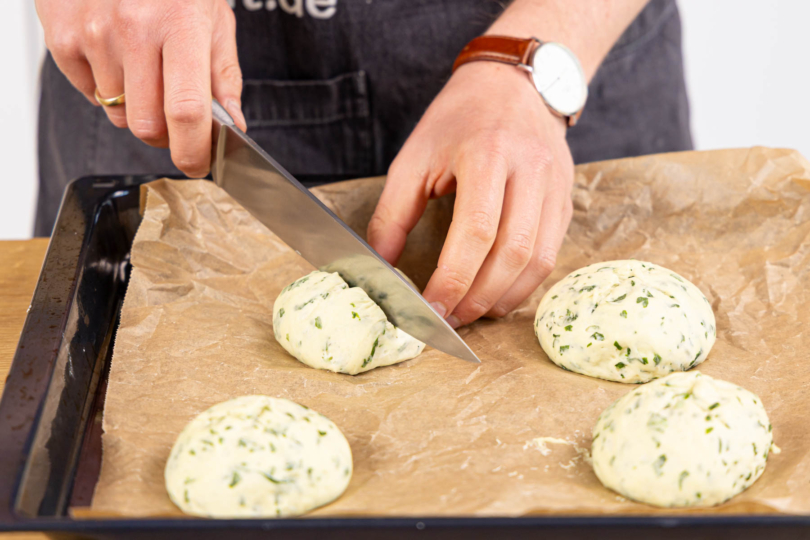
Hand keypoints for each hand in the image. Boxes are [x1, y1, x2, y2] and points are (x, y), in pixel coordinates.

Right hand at [36, 0, 246, 177]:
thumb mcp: (213, 18)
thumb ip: (223, 76)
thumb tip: (232, 125)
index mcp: (180, 25)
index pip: (187, 111)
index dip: (193, 150)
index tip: (198, 163)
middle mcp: (134, 29)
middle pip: (146, 125)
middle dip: (166, 135)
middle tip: (175, 117)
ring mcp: (93, 33)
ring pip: (117, 113)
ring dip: (135, 106)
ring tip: (144, 67)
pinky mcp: (62, 35)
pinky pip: (87, 92)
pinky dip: (104, 86)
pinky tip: (116, 55)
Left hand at [368, 62, 574, 326]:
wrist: (513, 85)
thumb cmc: (458, 120)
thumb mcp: (414, 157)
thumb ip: (392, 214)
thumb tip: (379, 265)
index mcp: (487, 154)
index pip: (476, 232)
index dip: (452, 279)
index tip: (430, 308)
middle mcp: (529, 170)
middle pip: (512, 252)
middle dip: (477, 296)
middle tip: (449, 319)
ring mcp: (554, 186)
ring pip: (538, 260)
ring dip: (503, 298)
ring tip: (471, 312)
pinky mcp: (565, 200)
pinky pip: (550, 254)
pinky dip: (523, 284)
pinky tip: (496, 294)